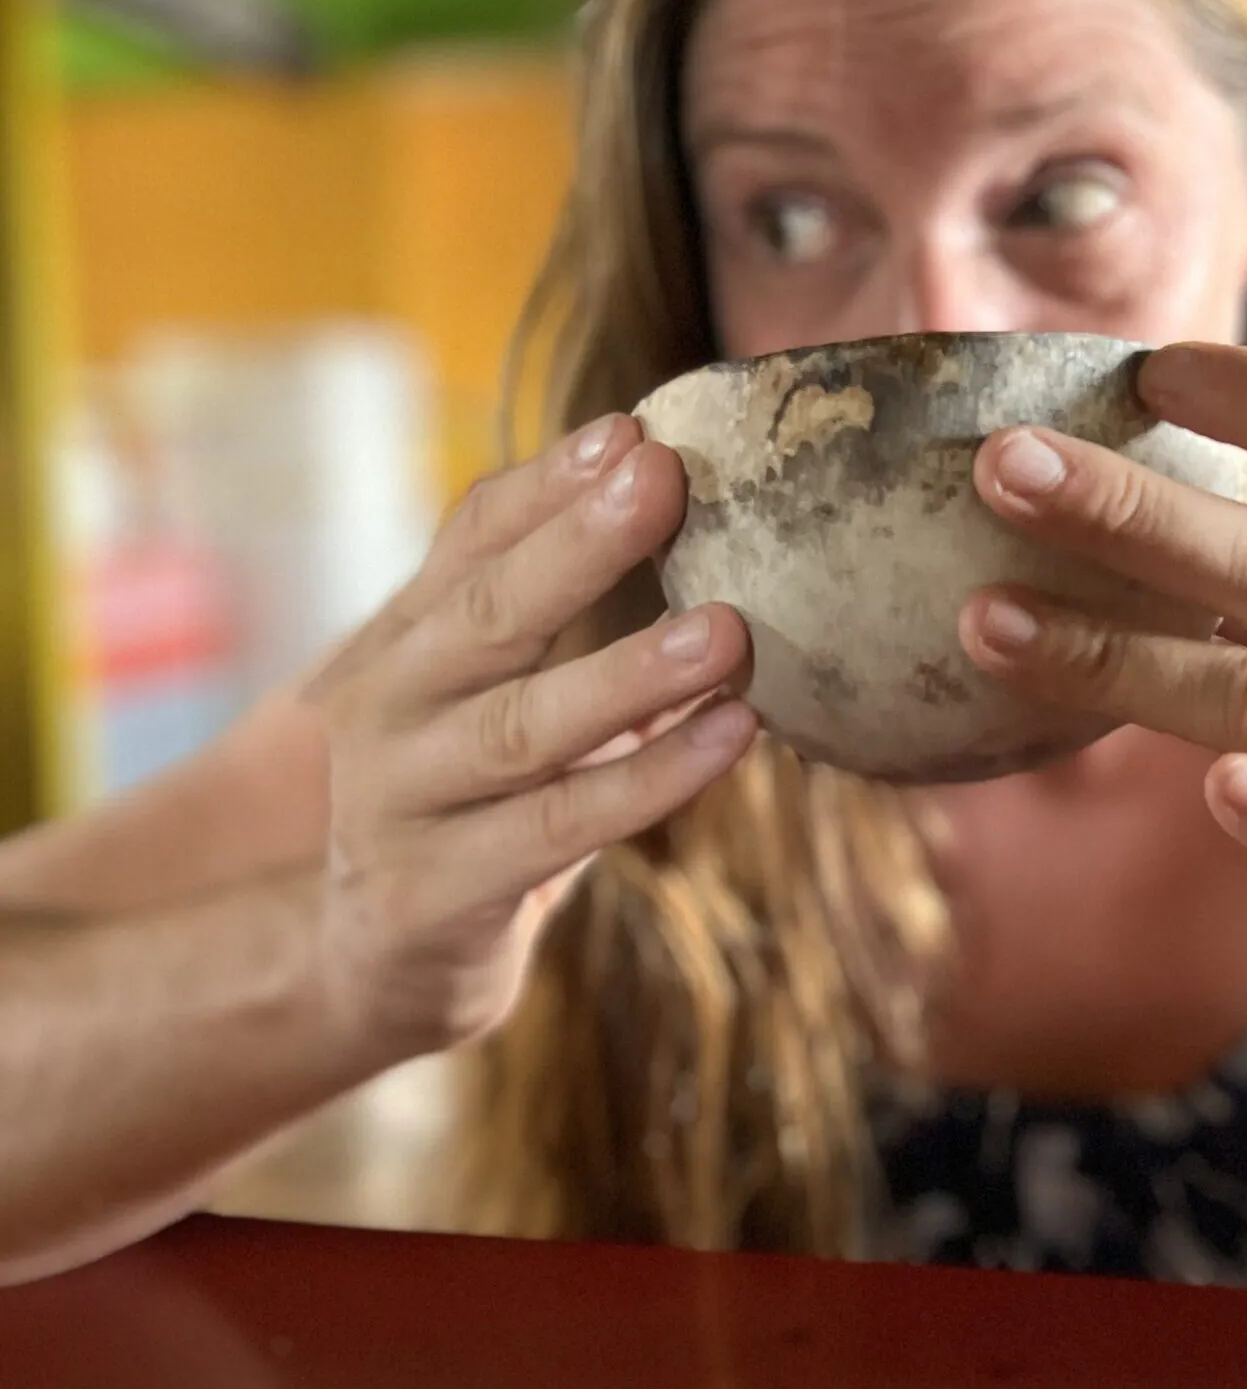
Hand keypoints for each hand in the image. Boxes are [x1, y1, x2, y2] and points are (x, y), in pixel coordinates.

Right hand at [302, 415, 756, 1055]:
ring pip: (523, 729)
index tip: (634, 430)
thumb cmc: (468, 794)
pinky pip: (557, 827)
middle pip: (486, 615)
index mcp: (408, 639)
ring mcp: (401, 803)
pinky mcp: (432, 892)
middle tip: (665, 480)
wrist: (372, 959)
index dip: (550, 483)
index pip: (472, 537)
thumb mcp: (485, 686)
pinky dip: (649, 781)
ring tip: (728, 631)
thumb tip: (644, 467)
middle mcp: (389, 709)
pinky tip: (732, 736)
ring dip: (629, 675)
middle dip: (577, 545)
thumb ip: (539, 593)